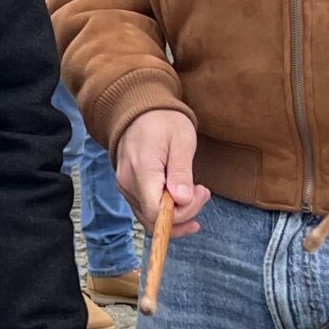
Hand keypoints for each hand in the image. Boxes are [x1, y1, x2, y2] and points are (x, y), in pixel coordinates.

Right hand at [114, 109, 210, 236]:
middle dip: (183, 215)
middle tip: (202, 193)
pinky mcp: (128, 188)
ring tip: (194, 194)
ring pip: (149, 218)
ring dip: (175, 215)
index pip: (157, 211)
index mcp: (142, 170)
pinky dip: (164, 211)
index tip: (201, 194)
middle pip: (153, 219)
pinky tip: (180, 199)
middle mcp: (128, 182)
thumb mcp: (181, 141)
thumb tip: (182, 200)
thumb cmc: (163, 122)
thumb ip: (181, 172)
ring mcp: (125, 187)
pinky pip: (145, 210)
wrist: (140, 110)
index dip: (182, 213)